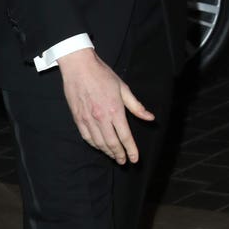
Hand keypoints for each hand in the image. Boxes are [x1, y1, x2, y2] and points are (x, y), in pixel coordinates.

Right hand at [58, 47, 153, 163]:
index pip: (125, 137)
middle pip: (112, 143)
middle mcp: (101, 118)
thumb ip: (136, 106)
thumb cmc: (103, 75)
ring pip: (99, 143)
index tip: (135, 159)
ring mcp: (88, 119)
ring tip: (114, 156)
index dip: (131, 150)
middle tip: (124, 161)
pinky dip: (94, 145)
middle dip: (119, 155)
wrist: (79, 67)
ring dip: (107, 152)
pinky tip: (99, 146)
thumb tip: (150, 118)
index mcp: (115, 110)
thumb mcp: (123, 88)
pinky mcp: (77, 118)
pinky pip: (87, 137)